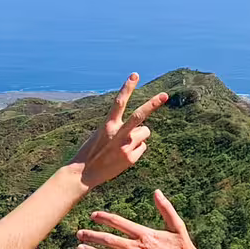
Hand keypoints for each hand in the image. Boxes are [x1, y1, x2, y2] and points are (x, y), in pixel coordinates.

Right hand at [69, 73, 169, 189]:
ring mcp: (125, 147)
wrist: (84, 173)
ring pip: (145, 132)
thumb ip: (119, 128)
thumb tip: (139, 130)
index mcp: (108, 125)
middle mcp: (117, 134)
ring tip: (125, 144)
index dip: (127, 87)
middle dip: (152, 104)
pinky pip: (142, 148)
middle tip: (165, 95)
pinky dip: (136, 150)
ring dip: (140, 136)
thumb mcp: (102, 134)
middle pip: (139, 116)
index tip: (135, 75)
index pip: (119, 102)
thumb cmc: (93, 151)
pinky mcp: (130, 158)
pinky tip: (124, 156)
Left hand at [77, 190, 212, 248]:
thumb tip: (156, 191)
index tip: (93, 215)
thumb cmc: (184, 246)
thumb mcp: (177, 225)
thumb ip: (166, 208)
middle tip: (79, 233)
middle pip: (110, 241)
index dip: (105, 218)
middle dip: (93, 236)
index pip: (120, 223)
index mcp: (146, 235)